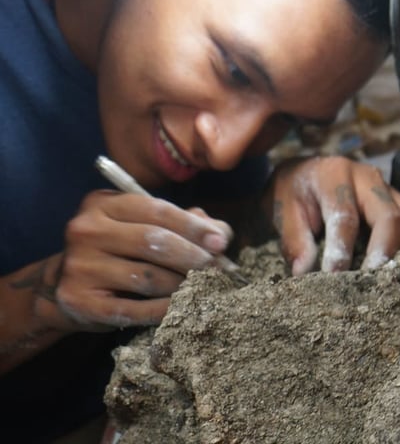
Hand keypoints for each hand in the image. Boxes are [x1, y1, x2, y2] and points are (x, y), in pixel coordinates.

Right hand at [35, 191, 232, 330]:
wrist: (66, 287)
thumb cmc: (120, 251)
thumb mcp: (145, 226)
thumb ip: (185, 224)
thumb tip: (220, 234)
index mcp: (104, 203)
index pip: (158, 210)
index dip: (194, 227)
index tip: (221, 242)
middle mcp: (86, 230)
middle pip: (154, 242)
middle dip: (193, 257)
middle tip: (217, 270)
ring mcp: (79, 266)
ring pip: (147, 277)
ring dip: (182, 285)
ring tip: (202, 289)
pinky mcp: (80, 301)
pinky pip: (134, 309)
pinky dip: (164, 310)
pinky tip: (182, 308)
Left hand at [266, 156, 399, 274]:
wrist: (308, 174)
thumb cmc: (296, 194)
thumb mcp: (283, 210)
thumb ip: (294, 239)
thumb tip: (304, 272)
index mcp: (335, 175)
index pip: (345, 216)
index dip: (341, 250)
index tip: (335, 278)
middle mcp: (369, 178)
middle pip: (390, 217)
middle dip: (383, 254)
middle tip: (371, 284)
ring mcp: (391, 189)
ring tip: (391, 280)